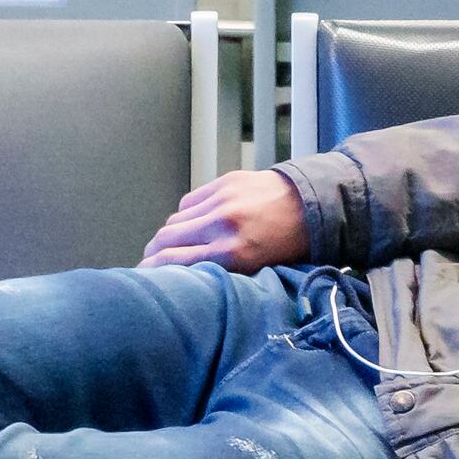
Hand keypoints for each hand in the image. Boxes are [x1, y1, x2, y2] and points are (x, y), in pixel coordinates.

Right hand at [143, 167, 307, 271]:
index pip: (173, 260)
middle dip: (153, 252)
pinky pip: (189, 201)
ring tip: (175, 243)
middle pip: (165, 238)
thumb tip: (183, 272)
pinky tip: (195, 222)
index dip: (151, 269)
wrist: (314, 205)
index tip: (144, 275)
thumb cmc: (289, 244)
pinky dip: (187, 214)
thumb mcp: (256, 269)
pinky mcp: (224, 183)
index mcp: (232, 253)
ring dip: (171, 233)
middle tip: (152, 261)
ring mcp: (221, 201)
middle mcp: (222, 226)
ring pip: (175, 219)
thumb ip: (220, 269)